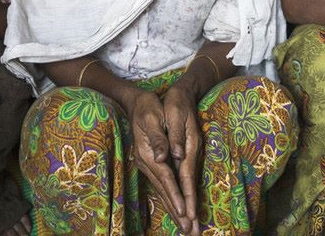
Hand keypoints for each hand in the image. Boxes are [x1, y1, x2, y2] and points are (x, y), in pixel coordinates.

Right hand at [127, 90, 196, 235]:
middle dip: (177, 211)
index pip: (166, 178)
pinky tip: (175, 209)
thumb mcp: (153, 117)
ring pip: (162, 191)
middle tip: (188, 231)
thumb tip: (162, 157)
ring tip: (184, 227)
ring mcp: (147, 165)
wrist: (136, 102)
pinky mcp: (150, 165)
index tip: (184, 212)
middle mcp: (147, 163)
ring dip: (173, 210)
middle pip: (164, 191)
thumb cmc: (148, 106)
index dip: (175, 195)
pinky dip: (169, 200)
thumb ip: (158, 138)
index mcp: (149, 153)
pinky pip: (161, 186)